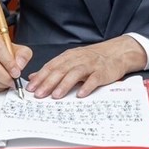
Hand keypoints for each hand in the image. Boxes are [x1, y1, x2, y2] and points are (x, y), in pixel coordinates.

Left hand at [26, 35, 146, 98]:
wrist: (116, 53)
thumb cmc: (92, 59)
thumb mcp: (71, 60)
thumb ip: (53, 69)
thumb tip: (34, 77)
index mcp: (68, 57)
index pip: (51, 66)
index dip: (41, 77)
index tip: (31, 88)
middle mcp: (78, 59)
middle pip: (61, 70)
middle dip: (49, 82)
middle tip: (39, 94)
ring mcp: (90, 65)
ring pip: (75, 73)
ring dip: (65, 85)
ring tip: (56, 95)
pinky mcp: (102, 72)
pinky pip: (94, 79)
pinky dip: (87, 86)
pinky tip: (80, 94)